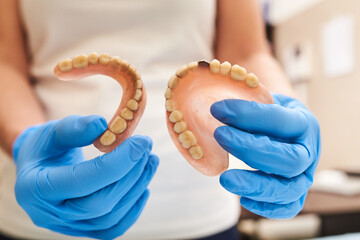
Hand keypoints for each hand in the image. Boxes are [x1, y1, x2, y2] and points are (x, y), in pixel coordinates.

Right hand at [13, 115, 158, 238]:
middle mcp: (49, 214)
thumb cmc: (45, 147)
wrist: (36, 168)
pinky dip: (132, 209)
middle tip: (146, 149)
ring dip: (136, 188)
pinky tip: (143, 185)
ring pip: (110, 217)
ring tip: (150, 160)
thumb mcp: (52, 131)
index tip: (140, 143)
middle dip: (130, 175)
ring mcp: (66, 226)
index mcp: (35, 187)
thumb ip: (74, 128)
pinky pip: (112, 228)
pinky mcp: (82, 229)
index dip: (117, 163)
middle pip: (99, 204)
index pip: (83, 180)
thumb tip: (101, 126)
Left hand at [210, 93, 320, 218]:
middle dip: (251, 149)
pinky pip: (288, 207)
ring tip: (224, 179)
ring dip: (255, 185)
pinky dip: (267, 208)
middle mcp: (309, 151)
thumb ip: (250, 102)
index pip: (280, 121)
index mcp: (304, 123)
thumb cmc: (271, 110)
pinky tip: (242, 198)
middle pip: (289, 160)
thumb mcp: (265, 98)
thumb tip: (219, 108)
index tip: (218, 109)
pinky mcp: (297, 192)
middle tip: (219, 135)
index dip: (248, 115)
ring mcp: (305, 175)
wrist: (287, 125)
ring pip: (289, 189)